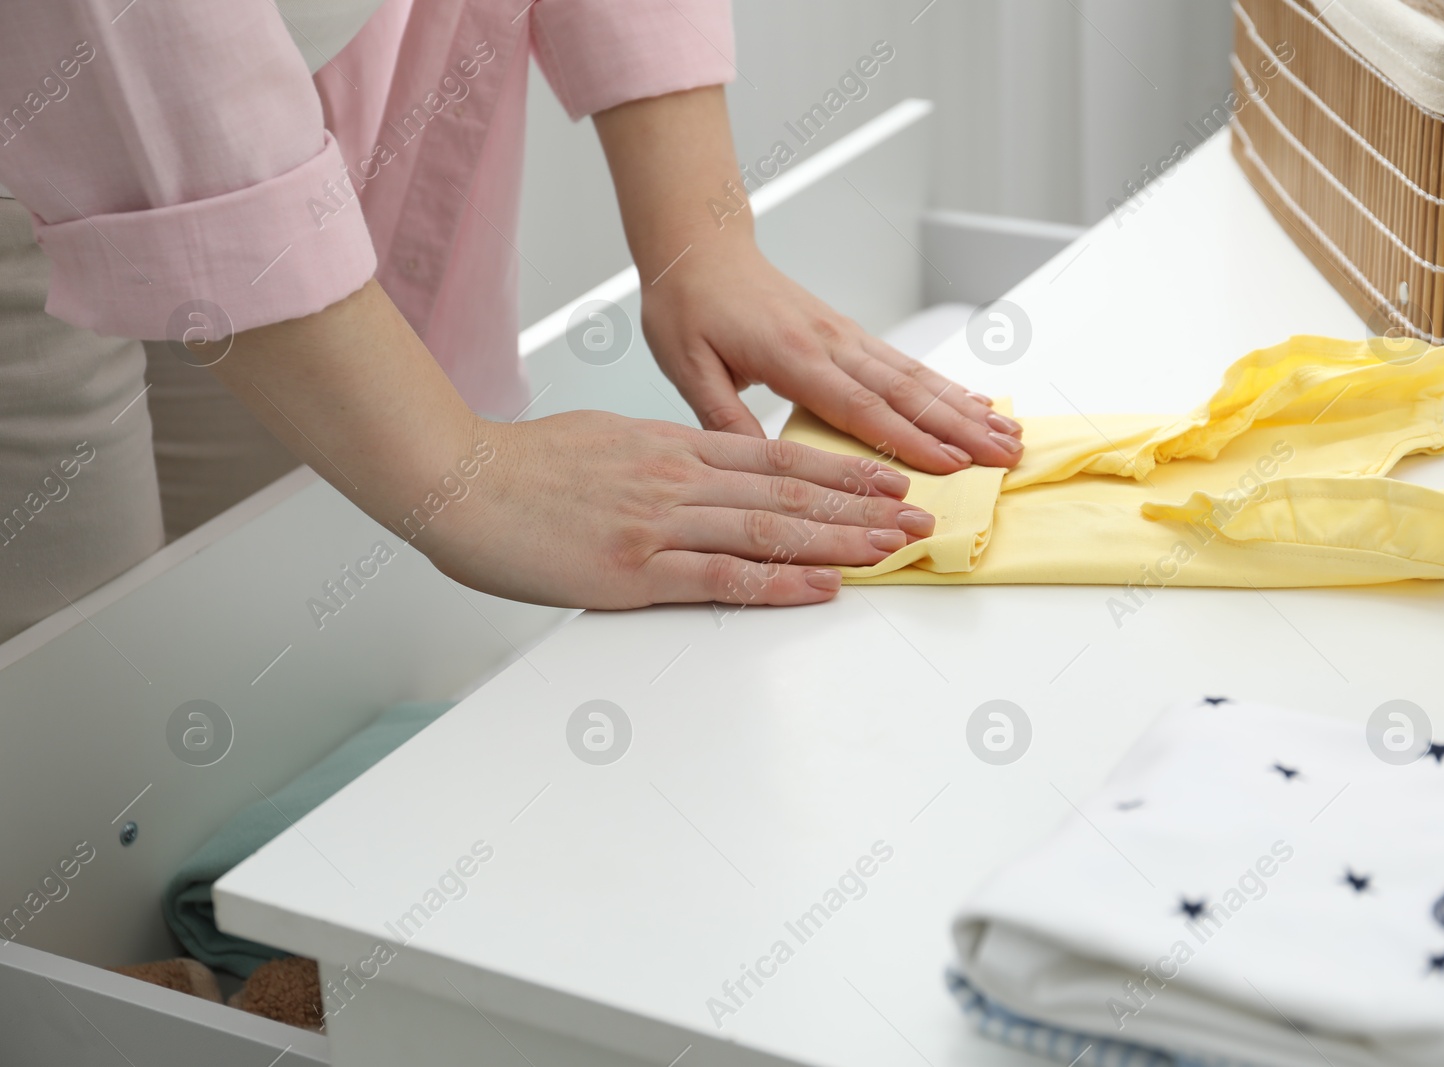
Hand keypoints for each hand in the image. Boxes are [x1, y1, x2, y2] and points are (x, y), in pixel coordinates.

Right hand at [426, 411, 935, 608]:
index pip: (776, 458)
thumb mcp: (607, 441)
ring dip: (841, 541)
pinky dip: (780, 582)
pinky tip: (822, 587)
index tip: (883, 480)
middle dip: (862, 505)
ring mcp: (659, 522)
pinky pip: (722, 577)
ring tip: (894, 549)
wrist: (457, 481)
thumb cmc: (522, 467)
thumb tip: (702, 470)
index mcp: (672, 447)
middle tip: (917, 516)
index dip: (839, 471)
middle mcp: (678, 478)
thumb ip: (662, 457)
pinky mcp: (634, 569)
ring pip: (771, 529)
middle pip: (790, 491)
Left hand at [641, 246, 1023, 474]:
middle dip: (960, 428)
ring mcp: (845, 335)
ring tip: (1008, 435)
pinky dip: (946, 386)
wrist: (698, 248)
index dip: (907, 439)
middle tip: (1005, 458)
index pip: (859, 406)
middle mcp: (830, 342)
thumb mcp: (687, 367)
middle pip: (906, 392)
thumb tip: (758, 466)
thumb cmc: (688, 306)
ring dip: (966, 408)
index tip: (951, 465)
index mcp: (792, 356)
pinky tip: (976, 403)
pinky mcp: (848, 333)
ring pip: (916, 377)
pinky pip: (904, 364)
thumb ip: (723, 417)